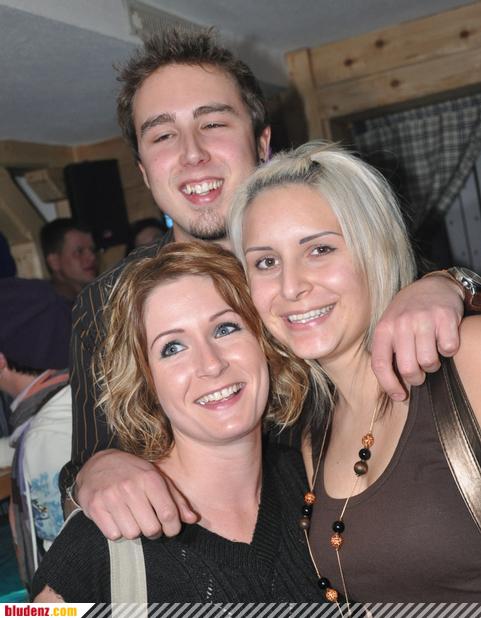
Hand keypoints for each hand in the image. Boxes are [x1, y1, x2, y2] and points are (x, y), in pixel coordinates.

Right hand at [76, 449, 197, 539]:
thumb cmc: (133, 473)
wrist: (98, 464)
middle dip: (154, 530)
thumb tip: (193, 519)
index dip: (173, 527)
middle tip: (149, 522)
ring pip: (132, 534)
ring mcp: (111, 497)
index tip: (171, 528)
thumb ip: (177, 499)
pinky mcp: (95, 507)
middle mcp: (130, 487)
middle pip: (151, 529)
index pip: (168, 513)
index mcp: (149, 478)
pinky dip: (117, 531)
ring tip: (132, 517)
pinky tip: (117, 517)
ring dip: (134, 530)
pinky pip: (114, 535)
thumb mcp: (157, 478)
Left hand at [371, 273, 463, 399]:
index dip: (389, 386)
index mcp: (384, 329)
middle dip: (416, 378)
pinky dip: (449, 350)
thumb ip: (387, 350)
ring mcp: (423, 319)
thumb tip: (390, 385)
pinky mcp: (445, 317)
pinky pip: (449, 349)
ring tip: (431, 354)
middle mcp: (401, 323)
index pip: (380, 364)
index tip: (400, 396)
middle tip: (420, 373)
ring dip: (433, 365)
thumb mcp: (389, 326)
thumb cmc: (408, 313)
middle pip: (408, 369)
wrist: (432, 286)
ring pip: (429, 362)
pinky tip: (443, 340)